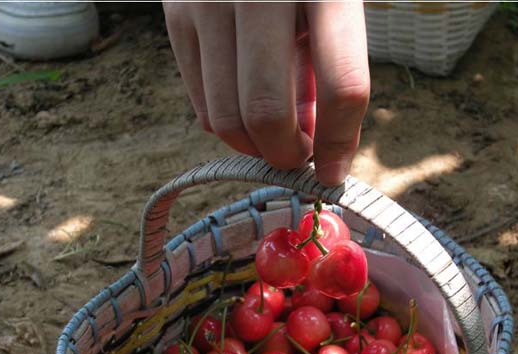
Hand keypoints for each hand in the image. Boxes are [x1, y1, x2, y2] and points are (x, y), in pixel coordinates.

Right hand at [163, 1, 369, 185]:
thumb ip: (331, 64)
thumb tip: (317, 139)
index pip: (343, 85)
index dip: (339, 143)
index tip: (334, 173)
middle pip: (267, 113)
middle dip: (286, 153)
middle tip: (299, 154)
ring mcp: (206, 1)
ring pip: (224, 118)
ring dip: (254, 146)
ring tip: (275, 133)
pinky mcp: (175, 14)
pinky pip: (200, 104)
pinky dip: (226, 124)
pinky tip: (245, 107)